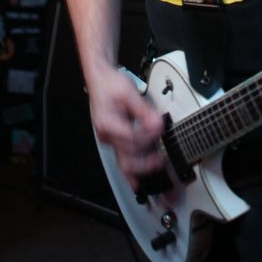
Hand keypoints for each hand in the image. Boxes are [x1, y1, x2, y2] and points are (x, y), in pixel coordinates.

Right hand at [89, 65, 164, 189]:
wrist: (100, 79)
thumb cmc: (110, 84)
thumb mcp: (129, 93)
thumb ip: (144, 111)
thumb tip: (157, 123)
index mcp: (109, 124)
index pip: (133, 139)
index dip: (149, 137)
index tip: (160, 129)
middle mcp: (107, 136)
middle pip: (128, 158)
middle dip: (146, 163)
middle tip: (162, 160)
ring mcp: (110, 140)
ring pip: (125, 163)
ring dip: (142, 169)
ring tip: (157, 170)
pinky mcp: (114, 140)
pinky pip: (122, 159)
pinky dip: (130, 173)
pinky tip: (136, 183)